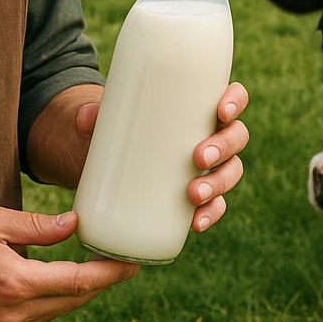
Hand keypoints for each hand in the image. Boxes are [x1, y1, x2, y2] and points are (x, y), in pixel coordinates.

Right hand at [0, 205, 137, 321]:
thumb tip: (74, 224)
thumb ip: (36, 226)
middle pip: (72, 301)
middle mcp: (10, 315)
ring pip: (56, 313)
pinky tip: (58, 282)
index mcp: (13, 283)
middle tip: (122, 261)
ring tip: (96, 268)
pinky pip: (36, 320)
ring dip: (77, 292)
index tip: (132, 263)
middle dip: (100, 282)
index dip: (109, 273)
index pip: (76, 281)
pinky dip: (52, 301)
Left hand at [78, 83, 248, 233]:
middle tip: (198, 157)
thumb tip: (86, 117)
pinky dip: (210, 214)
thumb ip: (95, 115)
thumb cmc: (123, 125)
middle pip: (236, 137)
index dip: (235, 101)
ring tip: (194, 195)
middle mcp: (212, 135)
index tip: (220, 110)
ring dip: (219, 184)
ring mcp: (209, 166)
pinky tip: (196, 223)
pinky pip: (215, 205)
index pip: (233, 98)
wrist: (112, 157)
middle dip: (224, 147)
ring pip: (231, 171)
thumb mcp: (110, 117)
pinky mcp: (199, 194)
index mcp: (201, 107)